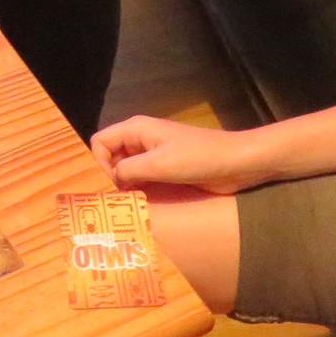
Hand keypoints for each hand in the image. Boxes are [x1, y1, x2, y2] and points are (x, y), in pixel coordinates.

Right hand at [92, 115, 272, 193]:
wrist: (236, 163)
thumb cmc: (198, 159)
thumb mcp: (159, 164)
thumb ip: (128, 170)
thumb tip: (111, 181)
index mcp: (136, 129)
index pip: (100, 142)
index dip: (99, 163)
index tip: (110, 186)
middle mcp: (141, 139)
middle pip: (110, 156)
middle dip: (108, 176)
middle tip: (113, 201)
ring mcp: (154, 155)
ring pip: (125, 169)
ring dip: (122, 186)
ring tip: (123, 207)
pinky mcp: (165, 169)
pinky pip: (141, 178)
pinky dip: (136, 190)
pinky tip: (138, 205)